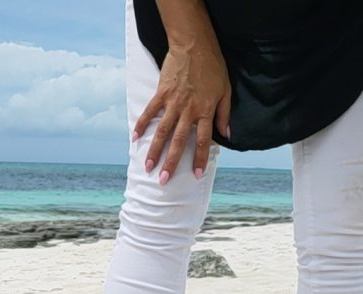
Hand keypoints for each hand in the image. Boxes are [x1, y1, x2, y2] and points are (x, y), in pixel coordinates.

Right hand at [134, 40, 230, 183]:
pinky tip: (135, 139)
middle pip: (178, 142)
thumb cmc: (212, 67)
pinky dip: (141, 125)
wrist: (194, 45)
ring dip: (154, 150)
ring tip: (147, 166)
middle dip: (171, 163)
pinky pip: (149, 112)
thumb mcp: (225, 90)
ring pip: (162, 132)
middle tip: (164, 179)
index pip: (203, 141)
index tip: (196, 175)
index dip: (199, 159)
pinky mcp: (161, 94)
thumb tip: (227, 135)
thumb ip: (224, 114)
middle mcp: (187, 110)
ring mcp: (172, 103)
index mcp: (204, 111)